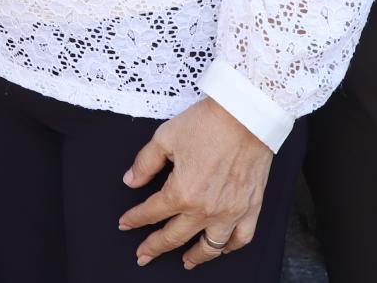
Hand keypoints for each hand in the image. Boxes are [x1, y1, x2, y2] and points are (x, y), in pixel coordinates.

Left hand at [118, 98, 272, 268]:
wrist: (247, 114)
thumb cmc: (208, 122)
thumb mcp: (165, 137)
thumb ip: (145, 163)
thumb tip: (131, 180)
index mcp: (182, 192)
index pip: (151, 213)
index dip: (135, 219)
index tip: (125, 224)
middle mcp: (206, 209)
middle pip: (175, 236)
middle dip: (154, 248)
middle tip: (143, 255)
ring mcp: (231, 211)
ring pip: (209, 246)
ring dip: (195, 257)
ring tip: (185, 262)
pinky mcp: (251, 207)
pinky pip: (241, 238)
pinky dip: (230, 247)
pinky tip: (221, 249)